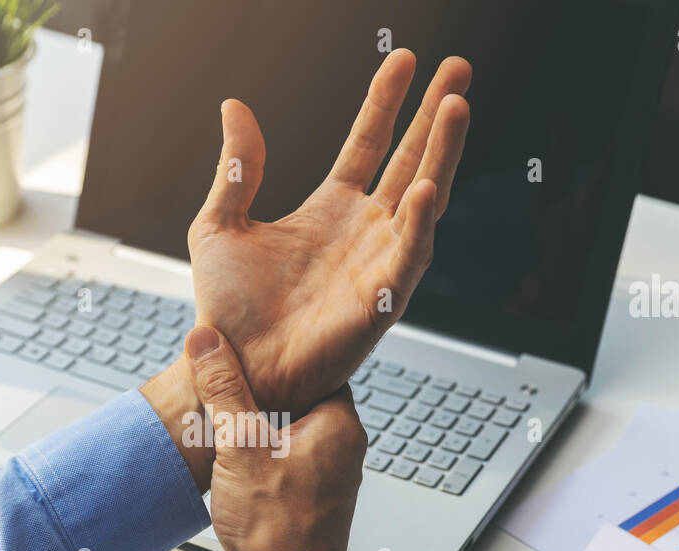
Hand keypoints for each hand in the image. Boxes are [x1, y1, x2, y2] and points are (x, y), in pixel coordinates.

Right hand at [184, 325, 365, 550]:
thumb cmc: (278, 532)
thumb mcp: (240, 446)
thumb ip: (223, 390)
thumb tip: (206, 343)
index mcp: (339, 425)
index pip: (310, 369)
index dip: (273, 357)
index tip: (240, 347)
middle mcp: (338, 450)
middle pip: (292, 400)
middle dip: (253, 395)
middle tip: (217, 381)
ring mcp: (321, 479)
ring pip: (280, 435)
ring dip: (247, 431)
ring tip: (214, 423)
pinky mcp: (301, 504)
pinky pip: (273, 466)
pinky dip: (248, 461)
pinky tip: (222, 465)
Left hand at [188, 50, 470, 415]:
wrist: (229, 363)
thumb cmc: (227, 309)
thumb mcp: (219, 224)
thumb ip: (237, 168)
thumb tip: (235, 106)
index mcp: (330, 209)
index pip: (369, 143)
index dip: (387, 102)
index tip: (405, 59)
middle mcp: (362, 231)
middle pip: (410, 160)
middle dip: (437, 115)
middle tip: (459, 69)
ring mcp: (376, 263)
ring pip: (422, 199)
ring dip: (442, 155)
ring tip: (456, 107)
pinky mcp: (379, 301)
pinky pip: (408, 257)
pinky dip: (417, 224)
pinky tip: (423, 188)